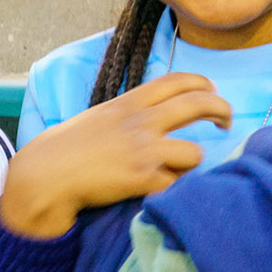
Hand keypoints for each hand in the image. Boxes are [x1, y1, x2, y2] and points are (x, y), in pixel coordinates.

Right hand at [0, 73, 231, 238]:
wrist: (45, 175)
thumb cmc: (64, 149)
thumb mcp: (97, 118)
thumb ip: (126, 115)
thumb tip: (147, 118)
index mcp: (130, 103)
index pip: (177, 80)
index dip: (202, 83)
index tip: (211, 91)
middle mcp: (142, 122)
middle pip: (199, 104)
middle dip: (221, 111)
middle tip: (226, 122)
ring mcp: (144, 150)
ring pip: (195, 153)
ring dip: (191, 163)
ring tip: (179, 170)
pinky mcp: (143, 179)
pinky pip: (176, 184)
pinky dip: (173, 190)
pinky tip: (161, 190)